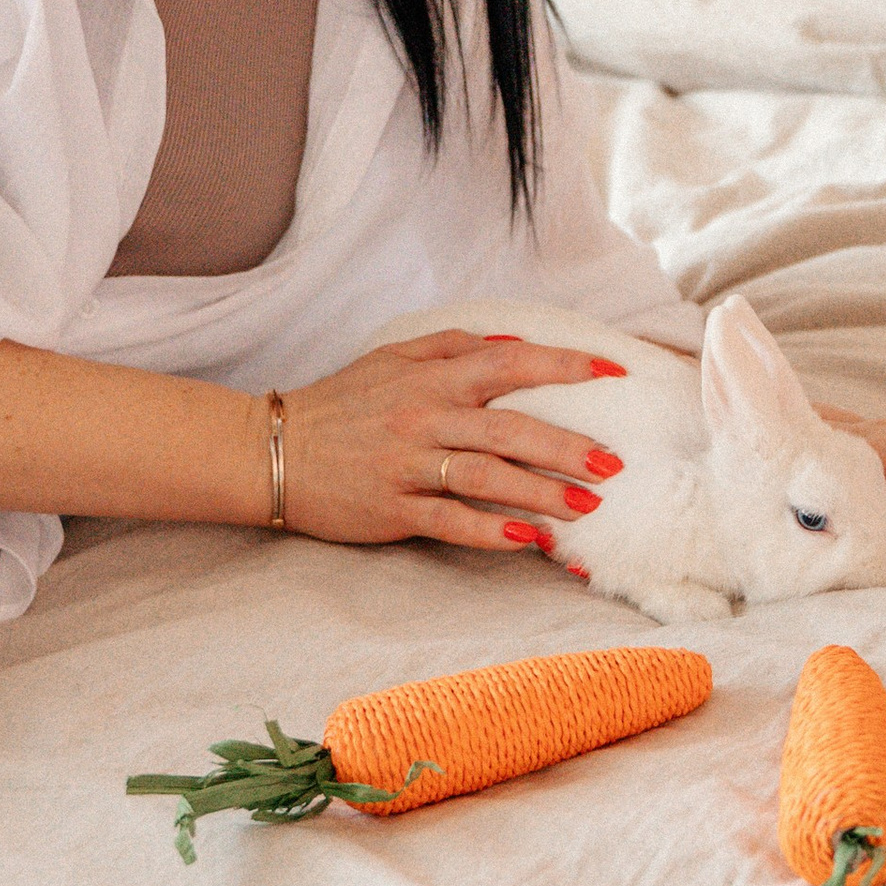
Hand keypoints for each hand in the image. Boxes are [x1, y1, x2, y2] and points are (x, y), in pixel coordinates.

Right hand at [280, 330, 627, 552]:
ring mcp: (408, 465)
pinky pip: (448, 521)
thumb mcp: (391, 359)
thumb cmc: (339, 404)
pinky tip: (527, 540)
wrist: (270, 451)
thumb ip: (452, 347)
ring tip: (585, 509)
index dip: (566, 365)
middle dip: (568, 446)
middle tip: (613, 465)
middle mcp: (425, 418)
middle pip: (510, 428)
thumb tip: (515, 346)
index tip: (615, 371)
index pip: (512, 364)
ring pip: (487, 477)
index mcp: (431, 378)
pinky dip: (489, 530)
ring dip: (541, 493)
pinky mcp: (391, 509)